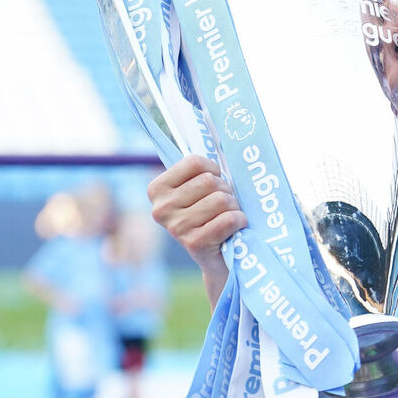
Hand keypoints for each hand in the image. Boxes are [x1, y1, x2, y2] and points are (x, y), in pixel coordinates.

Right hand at [148, 155, 245, 275]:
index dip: (213, 170)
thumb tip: (214, 139)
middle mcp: (161, 208)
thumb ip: (200, 171)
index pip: (194, 162)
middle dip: (226, 191)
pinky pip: (229, 219)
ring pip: (221, 199)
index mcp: (157, 189)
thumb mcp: (198, 190)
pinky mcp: (195, 244)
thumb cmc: (211, 215)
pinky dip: (239, 220)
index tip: (213, 182)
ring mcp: (177, 227)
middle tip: (223, 205)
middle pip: (210, 181)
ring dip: (233, 207)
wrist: (217, 258)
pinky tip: (234, 228)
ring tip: (227, 217)